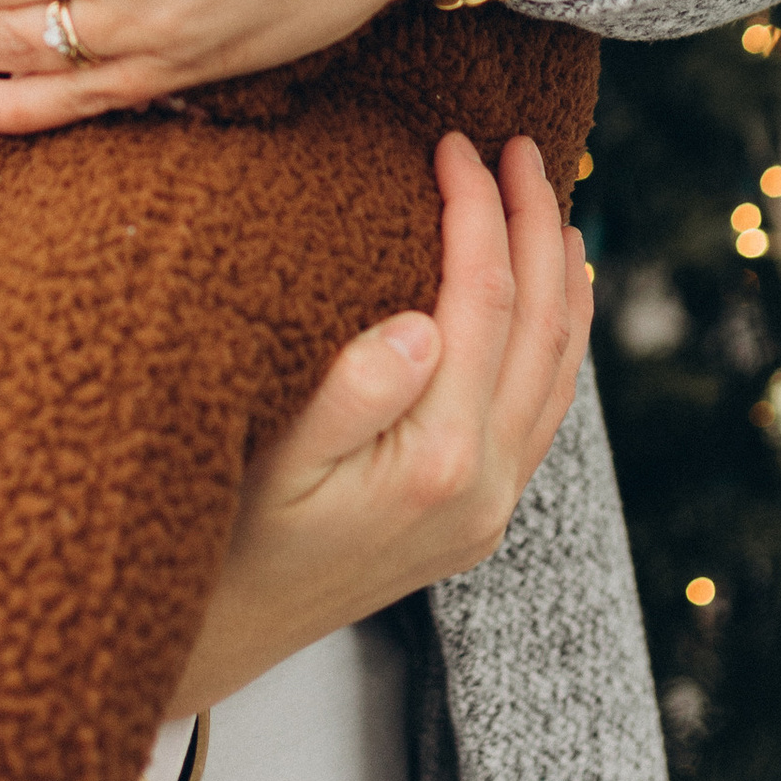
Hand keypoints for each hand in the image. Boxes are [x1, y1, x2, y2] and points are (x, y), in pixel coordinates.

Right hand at [164, 132, 590, 716]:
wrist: (219, 636)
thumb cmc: (223, 533)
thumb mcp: (267, 458)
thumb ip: (349, 392)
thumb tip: (427, 324)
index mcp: (437, 459)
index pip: (483, 300)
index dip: (477, 211)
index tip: (454, 144)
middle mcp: (484, 486)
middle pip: (542, 324)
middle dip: (536, 222)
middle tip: (518, 145)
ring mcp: (492, 506)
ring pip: (560, 367)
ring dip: (562, 273)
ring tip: (548, 197)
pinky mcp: (482, 516)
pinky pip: (546, 406)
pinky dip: (559, 336)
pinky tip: (550, 295)